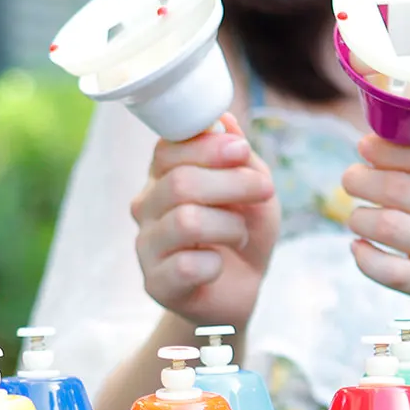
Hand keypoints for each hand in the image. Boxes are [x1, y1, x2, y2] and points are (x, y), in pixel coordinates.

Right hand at [131, 112, 279, 328]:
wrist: (239, 290)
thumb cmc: (242, 233)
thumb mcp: (252, 187)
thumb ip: (238, 156)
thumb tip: (222, 118)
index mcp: (162, 176)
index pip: (168, 149)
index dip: (207, 146)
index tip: (242, 151)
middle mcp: (146, 207)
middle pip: (180, 183)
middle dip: (232, 183)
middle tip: (264, 191)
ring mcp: (146, 246)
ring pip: (186, 222)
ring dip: (229, 226)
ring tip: (240, 234)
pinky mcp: (156, 284)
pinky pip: (186, 265)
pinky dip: (215, 264)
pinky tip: (218, 267)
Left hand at [343, 134, 409, 313]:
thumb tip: (371, 142)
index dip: (389, 149)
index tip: (364, 147)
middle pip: (399, 190)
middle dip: (361, 180)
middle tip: (351, 179)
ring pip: (387, 227)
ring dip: (359, 218)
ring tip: (358, 215)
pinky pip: (386, 270)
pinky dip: (363, 256)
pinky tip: (359, 245)